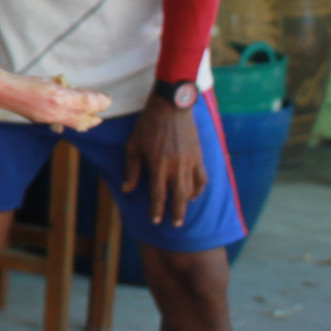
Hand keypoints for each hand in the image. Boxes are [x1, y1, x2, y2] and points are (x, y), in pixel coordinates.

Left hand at [122, 94, 207, 225]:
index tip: (156, 221)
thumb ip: (131, 169)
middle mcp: (175, 166)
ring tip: (183, 211)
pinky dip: (199, 188)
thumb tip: (127, 189)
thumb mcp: (133, 145)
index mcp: (158, 164)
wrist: (171, 107)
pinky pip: (202, 178)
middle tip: (176, 224)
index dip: (157, 210)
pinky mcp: (199, 156)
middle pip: (178, 196)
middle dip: (177, 213)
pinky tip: (194, 193)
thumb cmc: (147, 125)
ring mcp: (190, 162)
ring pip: (192, 189)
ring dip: (188, 203)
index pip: (158, 194)